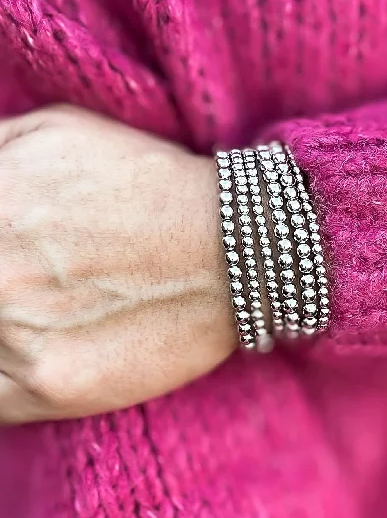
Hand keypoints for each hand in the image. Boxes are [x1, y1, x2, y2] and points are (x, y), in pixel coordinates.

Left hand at [0, 105, 236, 422]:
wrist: (231, 245)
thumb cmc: (144, 181)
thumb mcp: (51, 130)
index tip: (2, 259)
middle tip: (22, 288)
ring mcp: (15, 335)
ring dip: (0, 330)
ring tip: (35, 311)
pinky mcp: (51, 387)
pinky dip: (1, 378)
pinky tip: (25, 354)